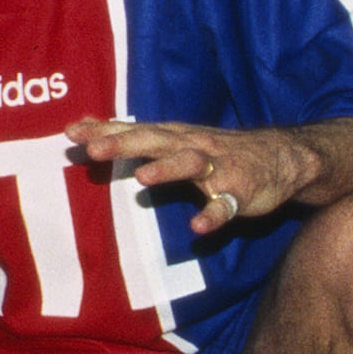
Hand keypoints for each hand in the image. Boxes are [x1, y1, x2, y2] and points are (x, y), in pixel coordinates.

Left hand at [66, 117, 321, 236]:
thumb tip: (83, 126)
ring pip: (190, 164)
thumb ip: (130, 135)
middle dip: (124, 143)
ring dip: (167, 169)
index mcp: (173, 135)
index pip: (134, 129)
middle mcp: (192, 146)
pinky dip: (213, 215)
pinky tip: (198, 227)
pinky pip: (225, 205)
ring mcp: (217, 168)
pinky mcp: (240, 191)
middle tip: (94, 149)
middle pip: (155, 140)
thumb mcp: (173, 138)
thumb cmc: (215, 149)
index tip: (71, 133)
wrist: (281, 158)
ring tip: (142, 178)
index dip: (104, 130)